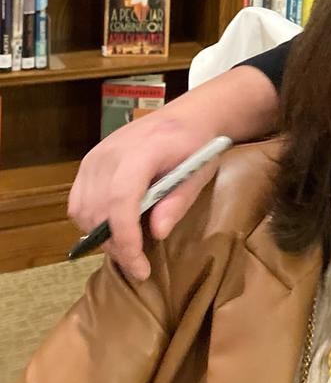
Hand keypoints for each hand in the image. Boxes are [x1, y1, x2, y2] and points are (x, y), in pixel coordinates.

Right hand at [68, 102, 218, 281]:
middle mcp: (110, 153)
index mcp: (142, 151)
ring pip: (83, 210)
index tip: (139, 265)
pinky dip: (92, 222)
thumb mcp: (200, 172)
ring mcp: (94, 156)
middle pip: (99, 209)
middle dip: (117, 245)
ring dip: (102, 237)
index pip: (122, 199)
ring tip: (129, 248)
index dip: (126, 237)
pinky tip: (114, 230)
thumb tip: (156, 234)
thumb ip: (178, 201)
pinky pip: (78, 202)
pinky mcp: (88, 163)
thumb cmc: (196, 144)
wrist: (186, 117)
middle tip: (139, 265)